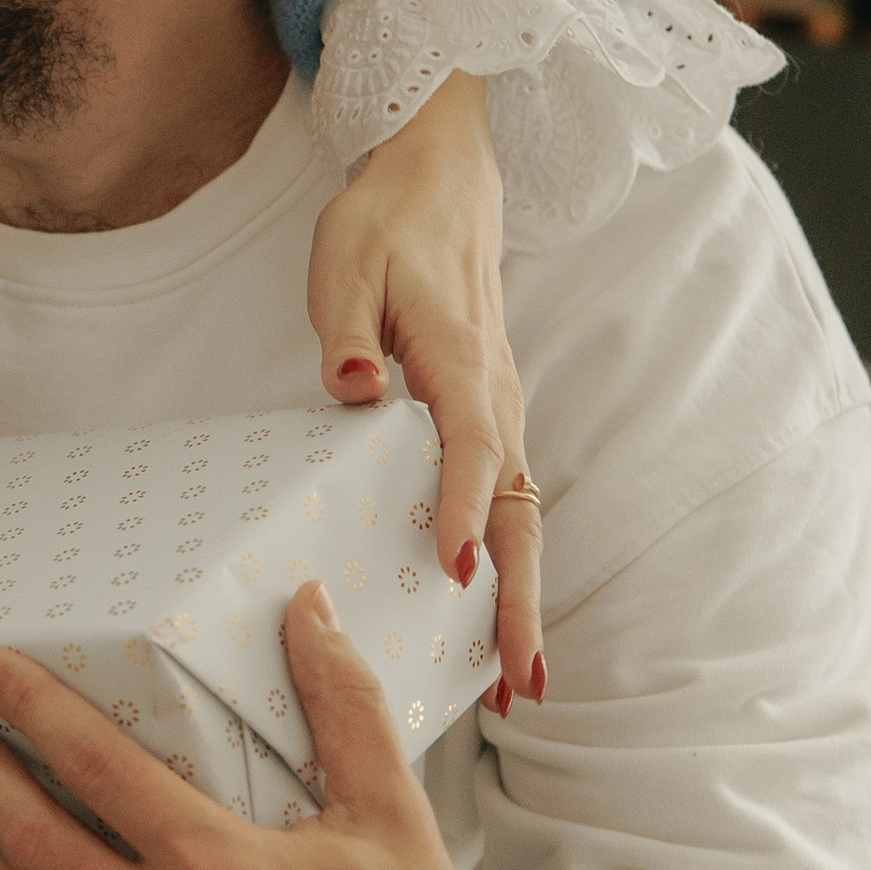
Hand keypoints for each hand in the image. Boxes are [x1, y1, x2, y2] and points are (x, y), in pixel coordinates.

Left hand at [308, 68, 541, 703]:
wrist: (442, 185)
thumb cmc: (386, 223)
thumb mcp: (347, 260)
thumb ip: (348, 327)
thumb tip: (352, 384)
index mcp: (460, 361)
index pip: (472, 446)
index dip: (463, 508)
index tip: (450, 570)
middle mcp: (495, 397)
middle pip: (518, 509)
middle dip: (518, 596)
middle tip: (517, 681)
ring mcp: (500, 411)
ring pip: (522, 517)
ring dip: (521, 595)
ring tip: (513, 684)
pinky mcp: (490, 420)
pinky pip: (508, 501)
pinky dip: (508, 563)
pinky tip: (490, 618)